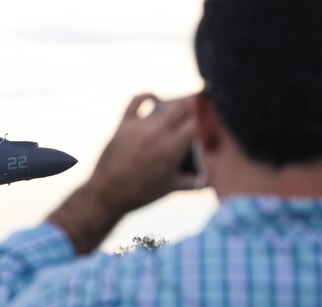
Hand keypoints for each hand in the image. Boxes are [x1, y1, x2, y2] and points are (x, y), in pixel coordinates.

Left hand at [49, 93, 198, 254]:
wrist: (107, 194)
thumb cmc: (141, 193)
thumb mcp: (171, 188)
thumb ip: (195, 182)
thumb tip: (213, 178)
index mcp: (173, 148)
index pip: (199, 122)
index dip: (209, 118)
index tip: (213, 118)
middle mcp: (158, 133)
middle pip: (184, 106)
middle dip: (195, 105)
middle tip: (200, 108)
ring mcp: (140, 127)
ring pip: (164, 104)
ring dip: (176, 103)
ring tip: (182, 107)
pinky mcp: (124, 124)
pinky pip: (137, 100)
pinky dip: (148, 96)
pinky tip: (155, 98)